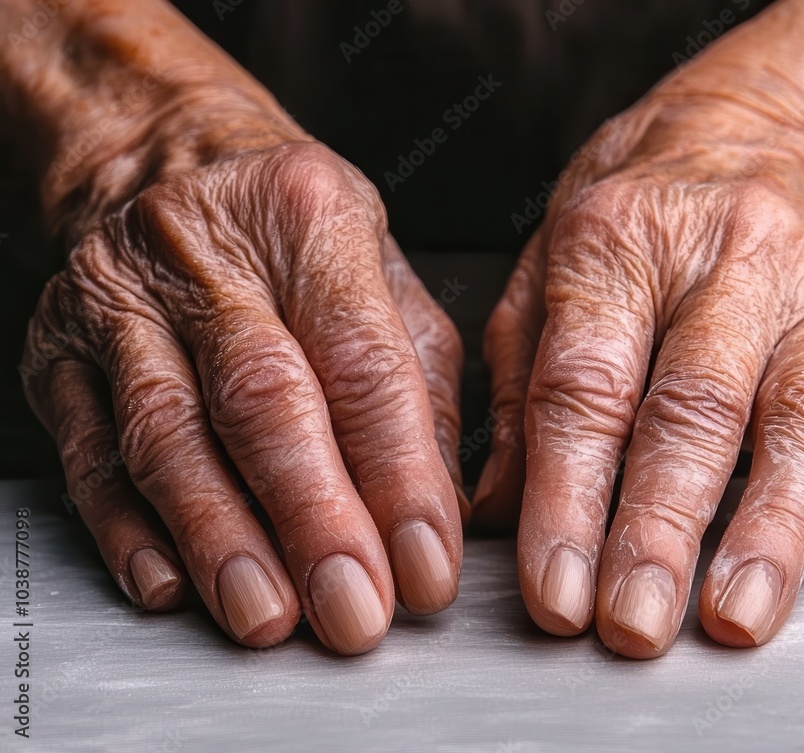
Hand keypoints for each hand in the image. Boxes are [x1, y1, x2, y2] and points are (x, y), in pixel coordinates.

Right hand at [22, 140, 466, 653]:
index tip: (426, 567)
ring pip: (168, 434)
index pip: (364, 363)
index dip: (399, 476)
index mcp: (312, 218)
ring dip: (220, 539)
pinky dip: (129, 529)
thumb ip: (425, 396)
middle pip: (264, 401)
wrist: (168, 169)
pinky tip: (170, 583)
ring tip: (268, 614)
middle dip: (312, 519)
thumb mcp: (388, 285)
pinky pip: (90, 453)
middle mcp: (208, 255)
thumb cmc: (297, 239)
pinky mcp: (61, 353)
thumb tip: (438, 516)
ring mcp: (120, 300)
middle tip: (352, 610)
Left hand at [468, 0, 803, 656]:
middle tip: (633, 621)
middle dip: (662, 527)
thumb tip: (495, 509)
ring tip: (736, 615)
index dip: (568, 495)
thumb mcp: (549, 265)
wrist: (766, 133)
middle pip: (694, 407)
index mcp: (620, 242)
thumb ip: (517, 382)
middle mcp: (728, 259)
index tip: (555, 587)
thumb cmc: (641, 212)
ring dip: (770, 528)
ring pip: (803, 418)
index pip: (586, 384)